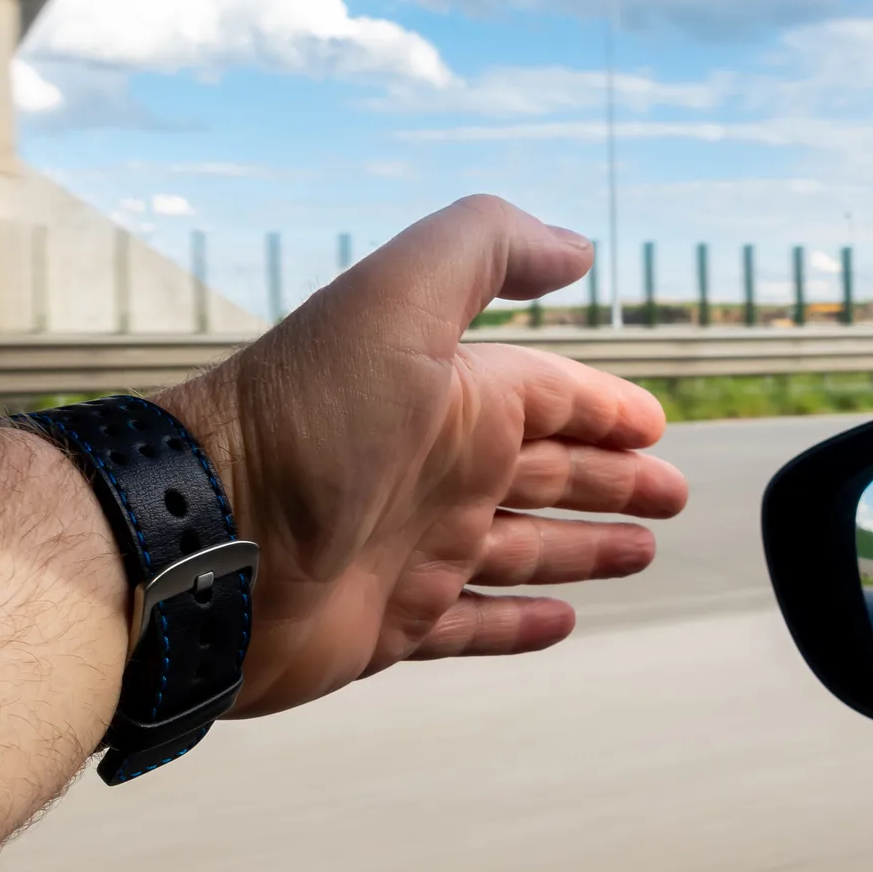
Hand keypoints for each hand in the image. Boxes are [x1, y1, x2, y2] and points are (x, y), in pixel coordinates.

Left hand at [157, 196, 686, 715]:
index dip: (608, 409)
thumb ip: (487, 249)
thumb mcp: (398, 297)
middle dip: (614, 480)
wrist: (202, 542)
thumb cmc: (299, 419)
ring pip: (523, 548)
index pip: (553, 395)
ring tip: (641, 552)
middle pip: (549, 470)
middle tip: (671, 495)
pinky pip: (473, 626)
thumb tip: (575, 246)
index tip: (656, 426)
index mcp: (451, 396)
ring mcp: (414, 548)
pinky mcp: (390, 624)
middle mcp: (437, 467)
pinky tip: (564, 621)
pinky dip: (520, 624)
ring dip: (584, 548)